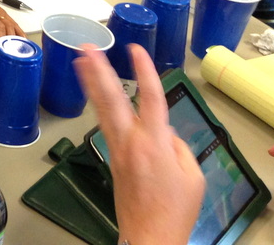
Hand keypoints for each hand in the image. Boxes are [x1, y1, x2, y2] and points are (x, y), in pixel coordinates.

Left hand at [74, 44, 204, 244]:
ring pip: (101, 108)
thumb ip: (178, 147)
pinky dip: (99, 104)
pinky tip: (97, 94)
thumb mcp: (193, 176)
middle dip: (98, 70)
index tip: (136, 50)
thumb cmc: (175, 211)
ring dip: (90, 82)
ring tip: (80, 61)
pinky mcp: (111, 157)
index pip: (151, 98)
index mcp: (154, 143)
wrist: (149, 236)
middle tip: (87, 48)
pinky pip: (105, 124)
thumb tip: (165, 133)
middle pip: (112, 98)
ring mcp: (117, 148)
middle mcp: (130, 141)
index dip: (144, 71)